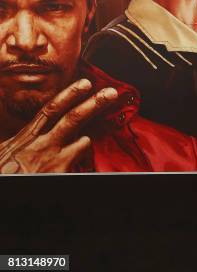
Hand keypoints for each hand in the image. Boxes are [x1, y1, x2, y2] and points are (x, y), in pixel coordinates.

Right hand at [0, 78, 117, 173]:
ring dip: (86, 139)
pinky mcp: (59, 174)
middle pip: (72, 119)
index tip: (85, 83)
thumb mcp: (5, 151)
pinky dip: (82, 156)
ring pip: (82, 141)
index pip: (51, 110)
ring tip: (87, 136)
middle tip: (111, 93)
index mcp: (26, 137)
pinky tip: (81, 154)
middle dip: (93, 103)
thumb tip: (32, 130)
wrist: (4, 188)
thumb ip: (22, 139)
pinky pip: (80, 162)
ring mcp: (52, 161)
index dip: (70, 94)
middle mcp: (41, 146)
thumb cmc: (3, 171)